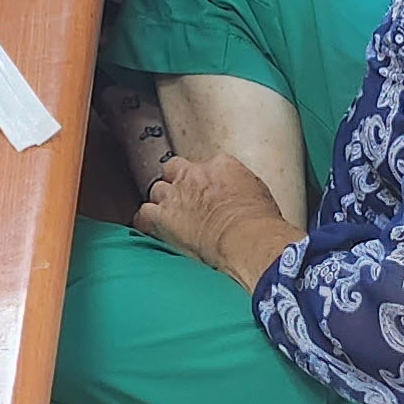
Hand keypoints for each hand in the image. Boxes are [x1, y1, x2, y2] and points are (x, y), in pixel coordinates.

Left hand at [132, 151, 299, 289]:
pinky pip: (144, 214)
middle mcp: (194, 174)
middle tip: (184, 201)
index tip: (208, 194)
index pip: (205, 165)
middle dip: (177, 183)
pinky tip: (151, 229)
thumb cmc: (259, 223)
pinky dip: (146, 222)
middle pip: (174, 170)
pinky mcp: (162, 217)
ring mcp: (176, 194)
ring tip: (169, 218)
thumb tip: (238, 196)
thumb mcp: (257, 193)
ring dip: (162, 202)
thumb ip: (241, 186)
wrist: (246, 239)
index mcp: (221, 165)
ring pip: (157, 190)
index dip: (204, 181)